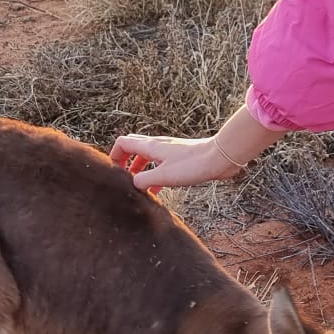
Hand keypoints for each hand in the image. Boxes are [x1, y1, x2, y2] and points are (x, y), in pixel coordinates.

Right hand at [111, 106, 283, 191]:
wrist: (220, 158)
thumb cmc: (193, 165)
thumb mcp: (164, 176)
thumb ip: (144, 180)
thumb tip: (133, 184)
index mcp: (151, 146)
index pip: (123, 142)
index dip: (114, 155)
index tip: (113, 171)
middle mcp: (158, 145)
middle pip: (134, 147)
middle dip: (125, 161)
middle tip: (122, 178)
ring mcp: (169, 151)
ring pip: (147, 157)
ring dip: (139, 170)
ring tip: (137, 187)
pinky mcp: (180, 159)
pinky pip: (160, 165)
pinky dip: (153, 175)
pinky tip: (156, 191)